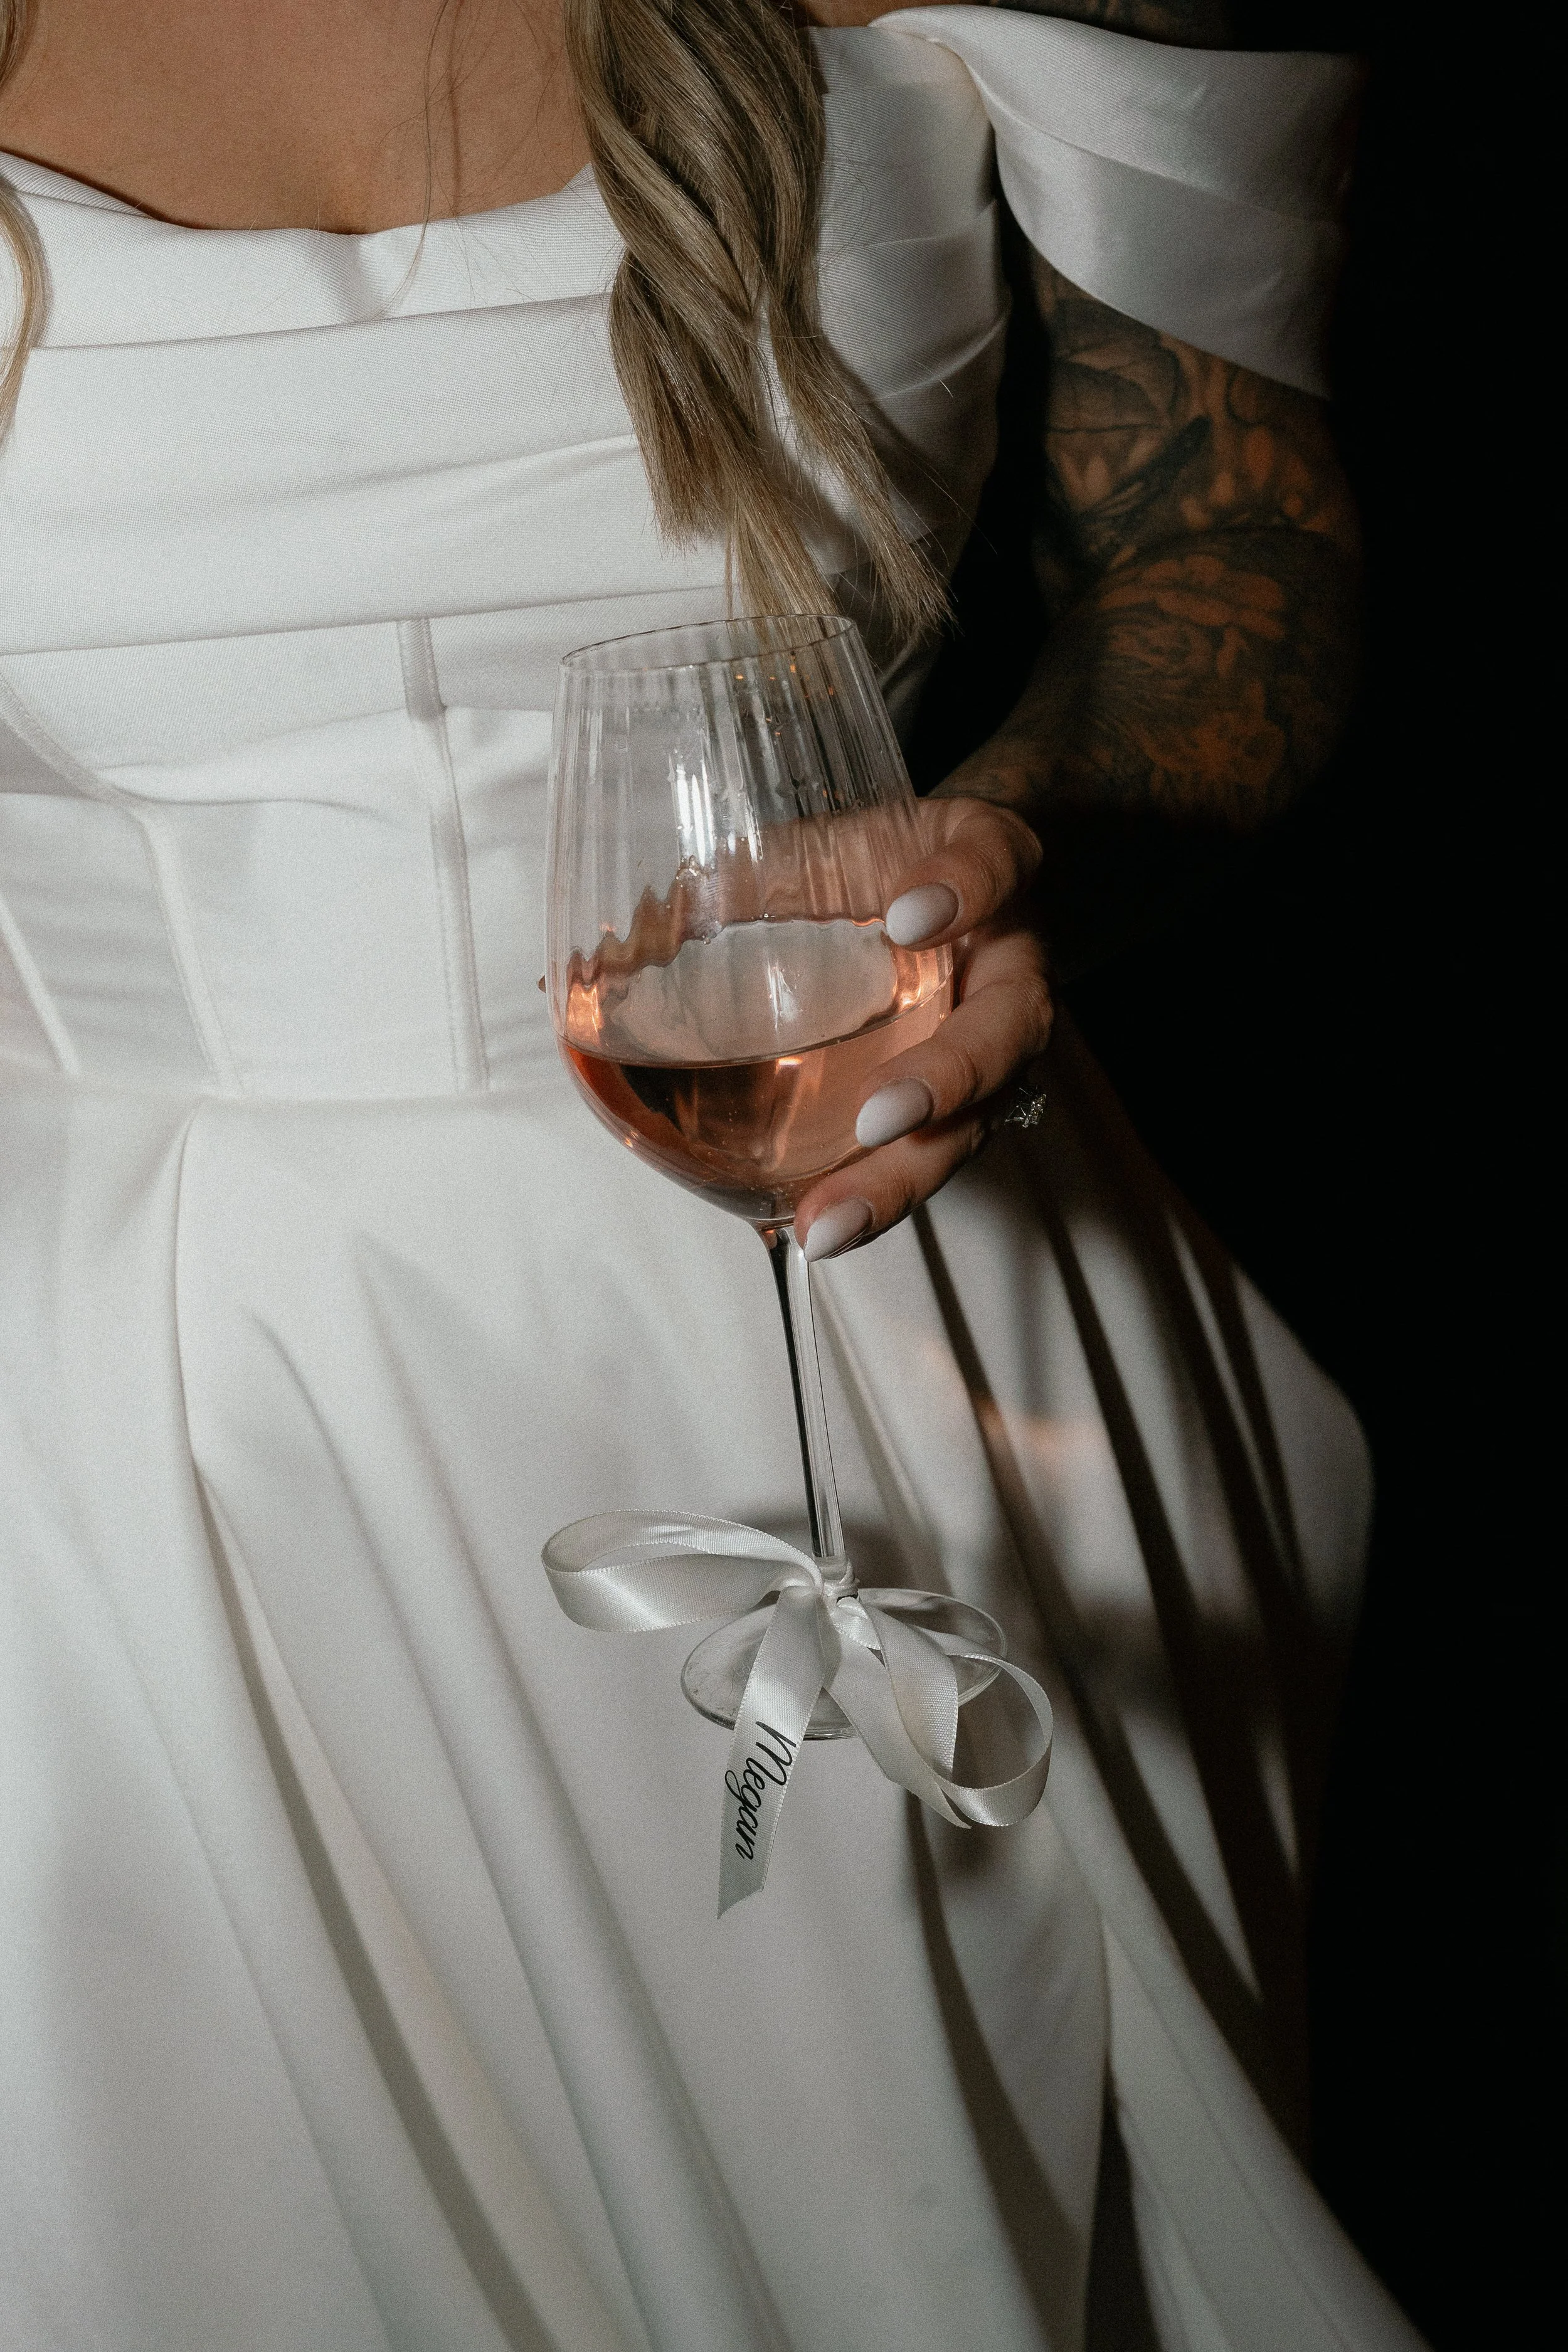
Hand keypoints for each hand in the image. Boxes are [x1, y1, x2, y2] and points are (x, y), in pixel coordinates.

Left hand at [797, 797, 1051, 1259]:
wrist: (966, 888)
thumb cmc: (888, 863)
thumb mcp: (840, 836)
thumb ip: (761, 864)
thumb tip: (616, 932)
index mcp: (988, 875)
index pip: (994, 863)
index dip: (964, 889)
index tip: (907, 918)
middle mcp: (1008, 970)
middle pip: (1003, 1035)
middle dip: (945, 1081)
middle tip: (877, 1120)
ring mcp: (994, 1048)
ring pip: (974, 1123)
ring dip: (901, 1178)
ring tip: (827, 1224)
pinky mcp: (962, 1106)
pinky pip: (930, 1156)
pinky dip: (873, 1194)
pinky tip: (812, 1228)